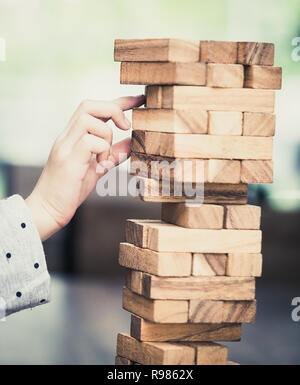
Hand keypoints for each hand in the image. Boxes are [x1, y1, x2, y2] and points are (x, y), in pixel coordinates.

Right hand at [26, 95, 144, 240]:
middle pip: (89, 104)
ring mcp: (65, 146)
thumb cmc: (71, 189)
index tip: (139, 99)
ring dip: (107, 136)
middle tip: (127, 126)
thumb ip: (113, 153)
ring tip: (105, 158)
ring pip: (90, 119)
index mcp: (73, 136)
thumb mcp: (97, 167)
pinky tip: (100, 166)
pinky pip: (89, 141)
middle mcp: (67, 136)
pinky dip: (102, 150)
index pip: (95, 108)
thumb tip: (133, 142)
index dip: (119, 101)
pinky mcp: (68, 159)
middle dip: (114, 109)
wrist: (48, 210)